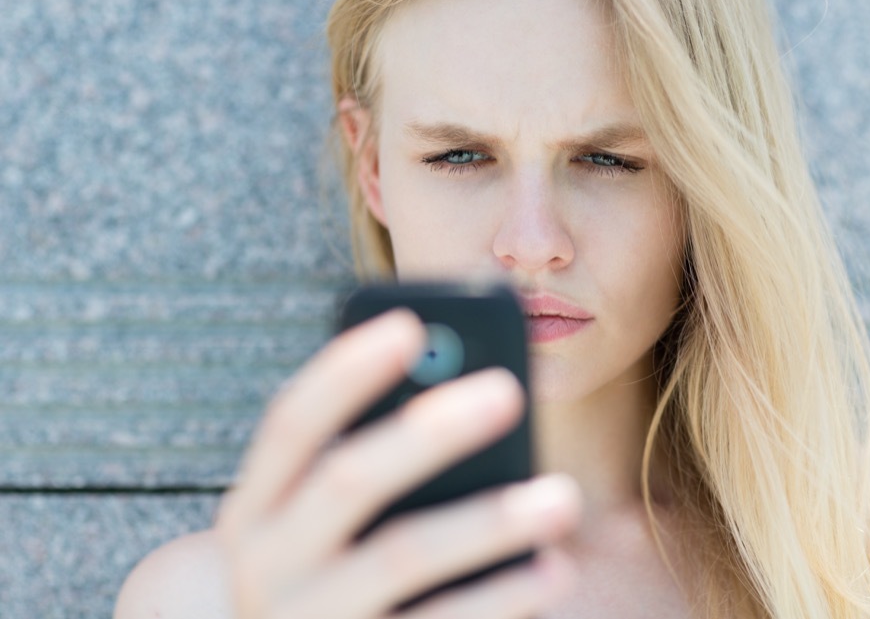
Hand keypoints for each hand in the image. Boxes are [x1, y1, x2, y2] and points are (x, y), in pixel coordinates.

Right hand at [215, 309, 581, 618]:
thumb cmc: (329, 560)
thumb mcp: (321, 512)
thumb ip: (369, 452)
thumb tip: (472, 384)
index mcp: (258, 505)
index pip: (290, 424)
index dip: (344, 372)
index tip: (407, 326)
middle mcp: (270, 563)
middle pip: (348, 481)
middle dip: (428, 432)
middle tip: (508, 391)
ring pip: (404, 557)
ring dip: (489, 522)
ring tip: (564, 496)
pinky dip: (502, 597)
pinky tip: (554, 569)